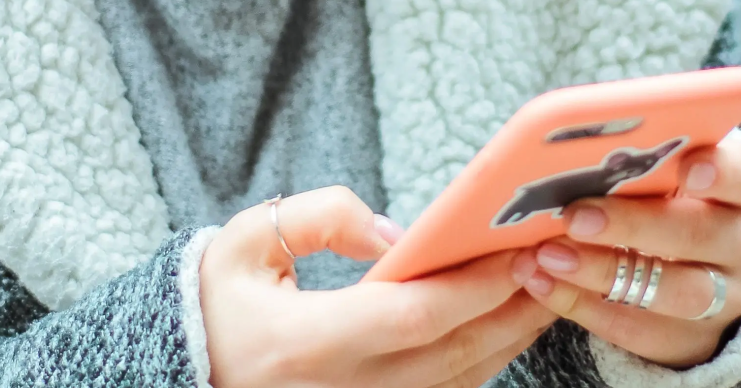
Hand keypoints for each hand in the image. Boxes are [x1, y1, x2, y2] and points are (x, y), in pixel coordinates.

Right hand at [201, 186, 557, 387]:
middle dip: (513, 308)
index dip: (474, 286)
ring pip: (458, 382)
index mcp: (306, 344)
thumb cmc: (216, 304)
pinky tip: (505, 329)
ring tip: (546, 290)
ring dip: (509, 338)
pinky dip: (482, 364)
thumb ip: (323, 218)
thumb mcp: (249, 242)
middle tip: (555, 262)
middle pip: (453, 354)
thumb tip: (398, 235)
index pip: (412, 316)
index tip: (517, 250)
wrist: (185, 371)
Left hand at [512, 132, 740, 366]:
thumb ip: (636, 162)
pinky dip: (582, 305)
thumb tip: (568, 145)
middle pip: (699, 234)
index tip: (687, 168)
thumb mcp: (664, 175)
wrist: (694, 270)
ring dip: (603, 271)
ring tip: (548, 256)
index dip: (718, 171)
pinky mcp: (692, 340)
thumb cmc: (666, 201)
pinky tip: (542, 283)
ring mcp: (726, 297)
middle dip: (634, 225)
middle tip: (576, 217)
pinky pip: (638, 328)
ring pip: (675, 291)